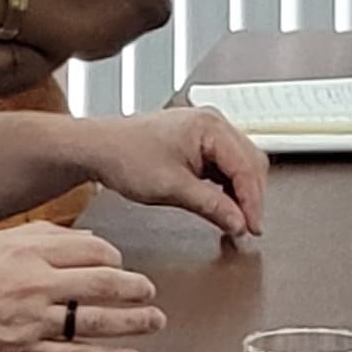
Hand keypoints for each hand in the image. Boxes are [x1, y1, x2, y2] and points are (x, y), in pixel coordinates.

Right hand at [0, 220, 162, 351]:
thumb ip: (39, 237)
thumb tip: (84, 237)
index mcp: (26, 250)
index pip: (91, 249)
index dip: (115, 258)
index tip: (121, 265)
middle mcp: (33, 283)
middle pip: (105, 284)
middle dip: (138, 289)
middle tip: (151, 293)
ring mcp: (31, 321)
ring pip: (98, 321)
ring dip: (135, 322)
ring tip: (154, 321)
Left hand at [78, 107, 270, 239]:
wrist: (98, 148)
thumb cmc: (125, 156)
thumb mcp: (171, 188)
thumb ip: (211, 206)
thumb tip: (238, 223)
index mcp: (211, 127)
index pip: (247, 167)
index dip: (253, 202)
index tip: (253, 228)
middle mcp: (214, 123)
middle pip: (251, 164)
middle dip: (251, 198)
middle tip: (247, 228)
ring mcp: (208, 131)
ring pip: (243, 165)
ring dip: (242, 193)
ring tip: (236, 220)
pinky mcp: (201, 142)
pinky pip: (227, 166)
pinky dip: (230, 187)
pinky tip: (224, 205)